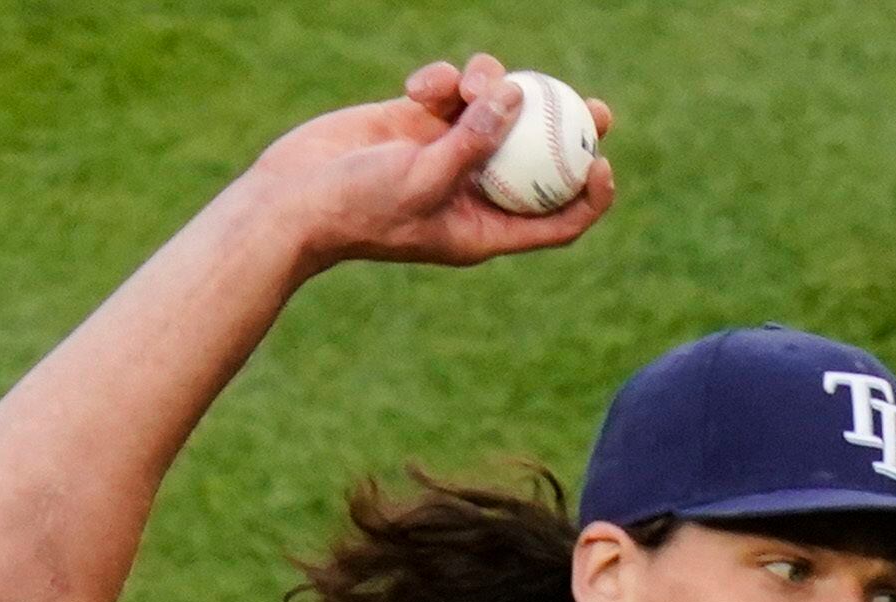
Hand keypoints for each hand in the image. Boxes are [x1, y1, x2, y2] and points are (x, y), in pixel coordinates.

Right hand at [247, 53, 617, 272]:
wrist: (293, 196)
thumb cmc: (357, 207)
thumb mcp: (422, 178)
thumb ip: (472, 141)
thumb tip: (518, 96)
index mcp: (483, 227)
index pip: (556, 219)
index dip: (588, 194)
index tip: (602, 162)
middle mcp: (472, 190)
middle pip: (538, 160)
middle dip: (567, 131)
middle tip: (594, 105)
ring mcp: (446, 153)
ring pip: (496, 111)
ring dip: (490, 87)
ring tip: (466, 84)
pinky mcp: (418, 121)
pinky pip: (451, 90)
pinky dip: (441, 79)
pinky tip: (417, 86)